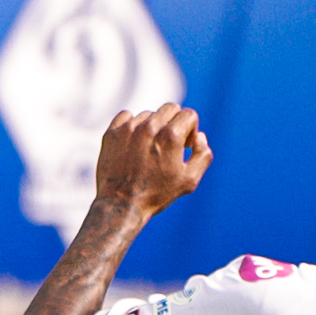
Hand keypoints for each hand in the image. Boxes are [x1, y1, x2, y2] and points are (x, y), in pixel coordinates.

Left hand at [91, 102, 212, 221]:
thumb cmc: (157, 195)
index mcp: (170, 136)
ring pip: (149, 114)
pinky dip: (133, 126)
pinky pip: (127, 116)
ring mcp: (129, 128)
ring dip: (153, 127)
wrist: (121, 205)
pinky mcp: (112, 132)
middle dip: (174, 123)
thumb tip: (199, 136)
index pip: (189, 114)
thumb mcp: (189, 180)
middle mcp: (149, 127)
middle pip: (170, 108)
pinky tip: (134, 144)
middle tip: (169, 145)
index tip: (184, 145)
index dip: (191, 130)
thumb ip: (203, 155)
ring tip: (149, 150)